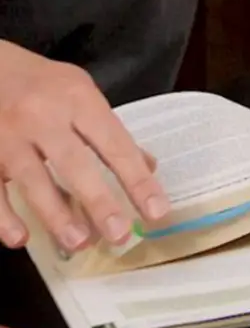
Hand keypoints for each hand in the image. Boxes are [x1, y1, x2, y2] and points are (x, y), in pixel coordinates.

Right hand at [0, 42, 169, 253]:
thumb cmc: (43, 85)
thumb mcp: (82, 93)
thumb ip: (109, 131)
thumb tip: (147, 166)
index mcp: (79, 100)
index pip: (115, 144)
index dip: (137, 179)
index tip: (156, 209)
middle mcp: (45, 117)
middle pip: (75, 163)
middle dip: (100, 201)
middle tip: (120, 234)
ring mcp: (9, 136)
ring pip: (34, 180)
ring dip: (57, 215)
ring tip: (80, 242)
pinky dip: (4, 217)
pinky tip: (21, 239)